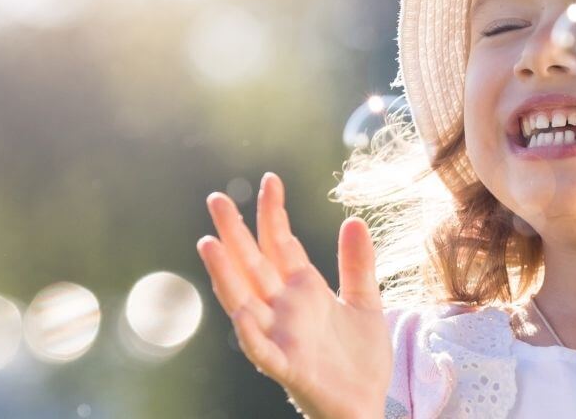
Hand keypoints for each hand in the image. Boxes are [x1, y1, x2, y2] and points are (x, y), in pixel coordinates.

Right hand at [197, 173, 391, 418]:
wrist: (367, 405)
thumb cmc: (360, 358)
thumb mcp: (366, 302)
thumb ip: (358, 264)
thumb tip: (353, 219)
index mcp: (303, 290)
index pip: (281, 244)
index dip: (273, 214)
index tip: (270, 180)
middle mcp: (284, 309)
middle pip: (253, 265)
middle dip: (235, 233)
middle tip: (216, 199)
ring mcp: (282, 337)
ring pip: (244, 301)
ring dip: (226, 275)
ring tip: (208, 243)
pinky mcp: (288, 367)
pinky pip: (262, 350)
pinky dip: (249, 333)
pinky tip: (239, 312)